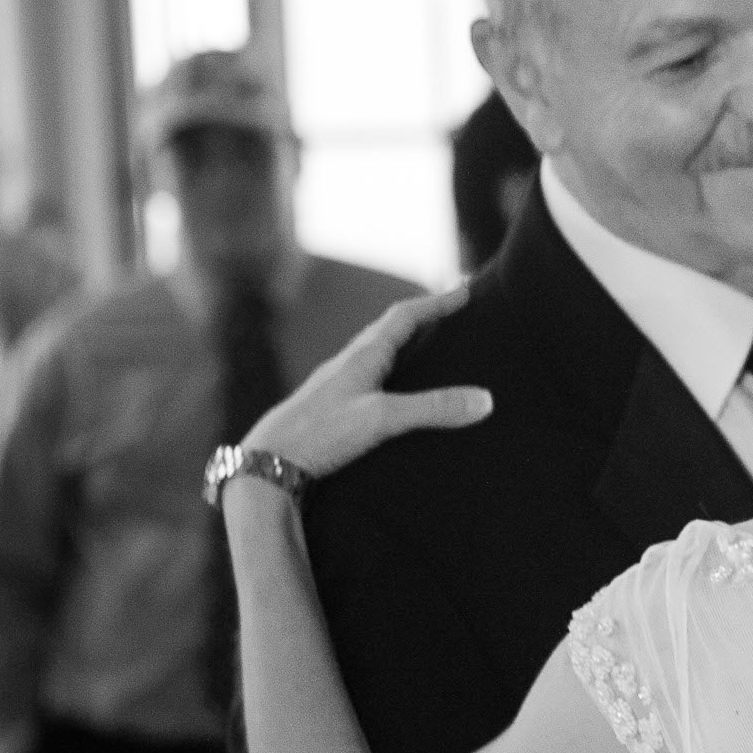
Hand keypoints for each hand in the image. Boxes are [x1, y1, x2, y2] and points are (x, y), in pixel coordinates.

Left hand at [237, 284, 492, 478]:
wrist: (267, 462)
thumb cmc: (320, 434)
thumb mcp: (382, 419)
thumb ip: (433, 408)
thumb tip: (485, 399)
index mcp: (362, 356)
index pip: (404, 317)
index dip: (436, 303)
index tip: (464, 290)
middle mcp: (348, 364)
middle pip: (388, 330)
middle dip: (421, 317)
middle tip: (448, 311)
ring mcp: (336, 385)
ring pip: (374, 353)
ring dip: (401, 344)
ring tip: (425, 346)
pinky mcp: (329, 409)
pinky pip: (366, 377)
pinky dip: (387, 372)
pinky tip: (388, 391)